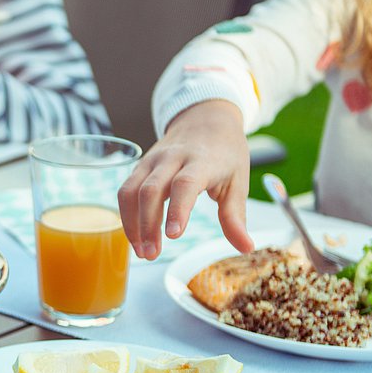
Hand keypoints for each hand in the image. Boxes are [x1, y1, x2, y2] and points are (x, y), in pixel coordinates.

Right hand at [118, 99, 253, 259]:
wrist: (205, 117)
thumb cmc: (224, 152)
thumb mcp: (237, 182)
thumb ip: (235, 217)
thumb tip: (246, 248)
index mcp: (202, 161)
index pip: (185, 184)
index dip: (178, 209)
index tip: (174, 235)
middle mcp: (172, 158)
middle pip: (150, 190)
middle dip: (147, 224)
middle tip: (152, 255)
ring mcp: (152, 161)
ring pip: (131, 191)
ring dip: (132, 223)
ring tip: (142, 251)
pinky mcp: (140, 166)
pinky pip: (125, 191)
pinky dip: (127, 216)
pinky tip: (136, 237)